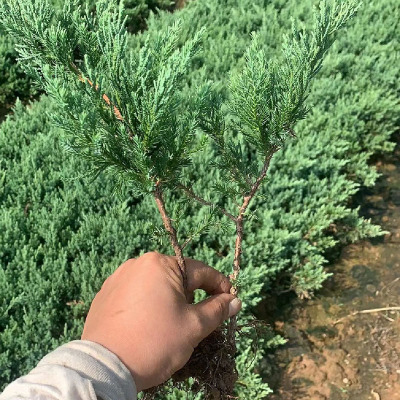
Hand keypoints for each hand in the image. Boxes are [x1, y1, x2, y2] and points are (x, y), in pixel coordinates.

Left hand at [81, 252, 240, 391]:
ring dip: (170, 299)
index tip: (230, 300)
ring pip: (156, 285)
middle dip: (192, 295)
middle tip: (200, 318)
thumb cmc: (155, 342)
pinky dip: (149, 304)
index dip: (219, 285)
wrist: (106, 368)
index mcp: (160, 264)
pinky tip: (149, 323)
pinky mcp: (106, 293)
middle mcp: (138, 263)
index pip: (200, 271)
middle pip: (177, 277)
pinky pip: (137, 293)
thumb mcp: (193, 326)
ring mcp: (119, 277)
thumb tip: (235, 300)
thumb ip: (217, 310)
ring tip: (172, 323)